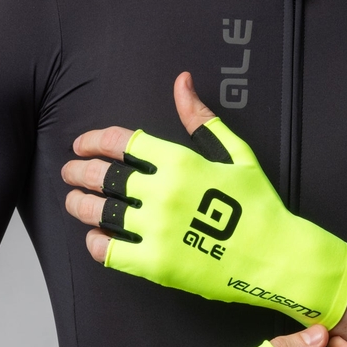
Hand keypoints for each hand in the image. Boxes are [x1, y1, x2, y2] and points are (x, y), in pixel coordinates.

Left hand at [62, 73, 346, 328]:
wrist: (276, 258)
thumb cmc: (260, 206)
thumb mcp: (237, 155)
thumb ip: (203, 120)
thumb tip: (181, 82)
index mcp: (181, 162)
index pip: (122, 142)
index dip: (94, 141)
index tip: (82, 145)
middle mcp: (163, 192)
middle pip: (103, 176)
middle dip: (79, 171)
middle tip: (70, 172)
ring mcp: (157, 230)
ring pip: (99, 213)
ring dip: (78, 205)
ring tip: (73, 202)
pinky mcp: (156, 264)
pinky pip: (110, 252)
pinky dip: (95, 243)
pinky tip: (94, 237)